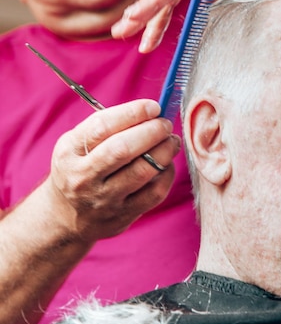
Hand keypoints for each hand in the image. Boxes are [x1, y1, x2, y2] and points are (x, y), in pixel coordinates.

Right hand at [46, 99, 179, 242]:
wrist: (66, 217)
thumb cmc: (79, 168)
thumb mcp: (77, 143)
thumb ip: (108, 125)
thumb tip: (152, 111)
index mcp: (69, 152)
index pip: (102, 126)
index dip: (133, 113)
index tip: (153, 107)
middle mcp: (83, 177)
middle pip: (123, 149)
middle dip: (152, 131)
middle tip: (165, 124)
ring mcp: (103, 199)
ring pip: (142, 171)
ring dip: (165, 150)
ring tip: (171, 141)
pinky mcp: (123, 216)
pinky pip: (154, 193)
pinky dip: (167, 173)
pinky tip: (167, 164)